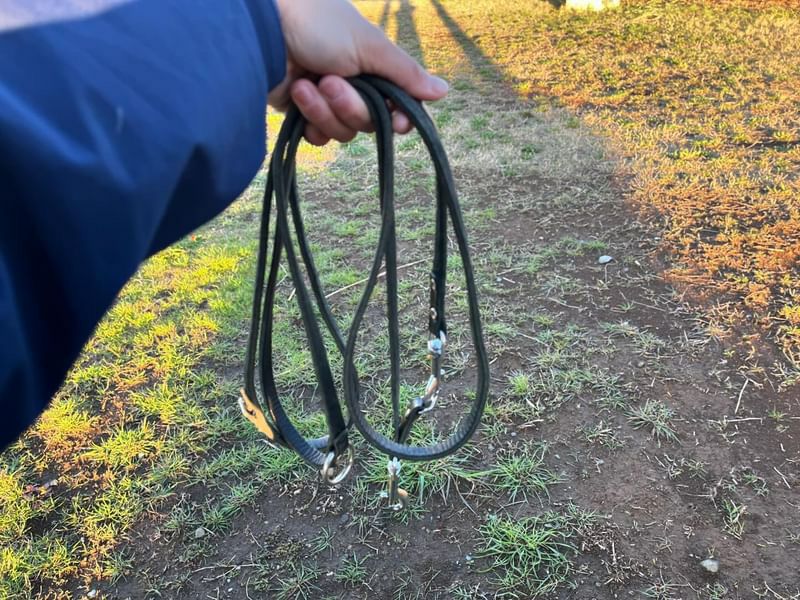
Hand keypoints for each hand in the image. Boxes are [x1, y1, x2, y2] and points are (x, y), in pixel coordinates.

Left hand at [269, 0, 447, 145]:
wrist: (262, 29)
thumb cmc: (318, 24)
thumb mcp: (370, 45)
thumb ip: (406, 74)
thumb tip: (444, 91)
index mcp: (373, 65)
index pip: (398, 104)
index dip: (399, 117)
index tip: (399, 122)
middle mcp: (354, 83)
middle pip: (370, 122)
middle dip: (351, 105)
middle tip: (330, 80)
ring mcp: (328, 99)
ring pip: (344, 131)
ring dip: (325, 110)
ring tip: (306, 83)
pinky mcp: (303, 112)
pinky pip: (319, 136)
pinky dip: (311, 120)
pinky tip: (298, 96)